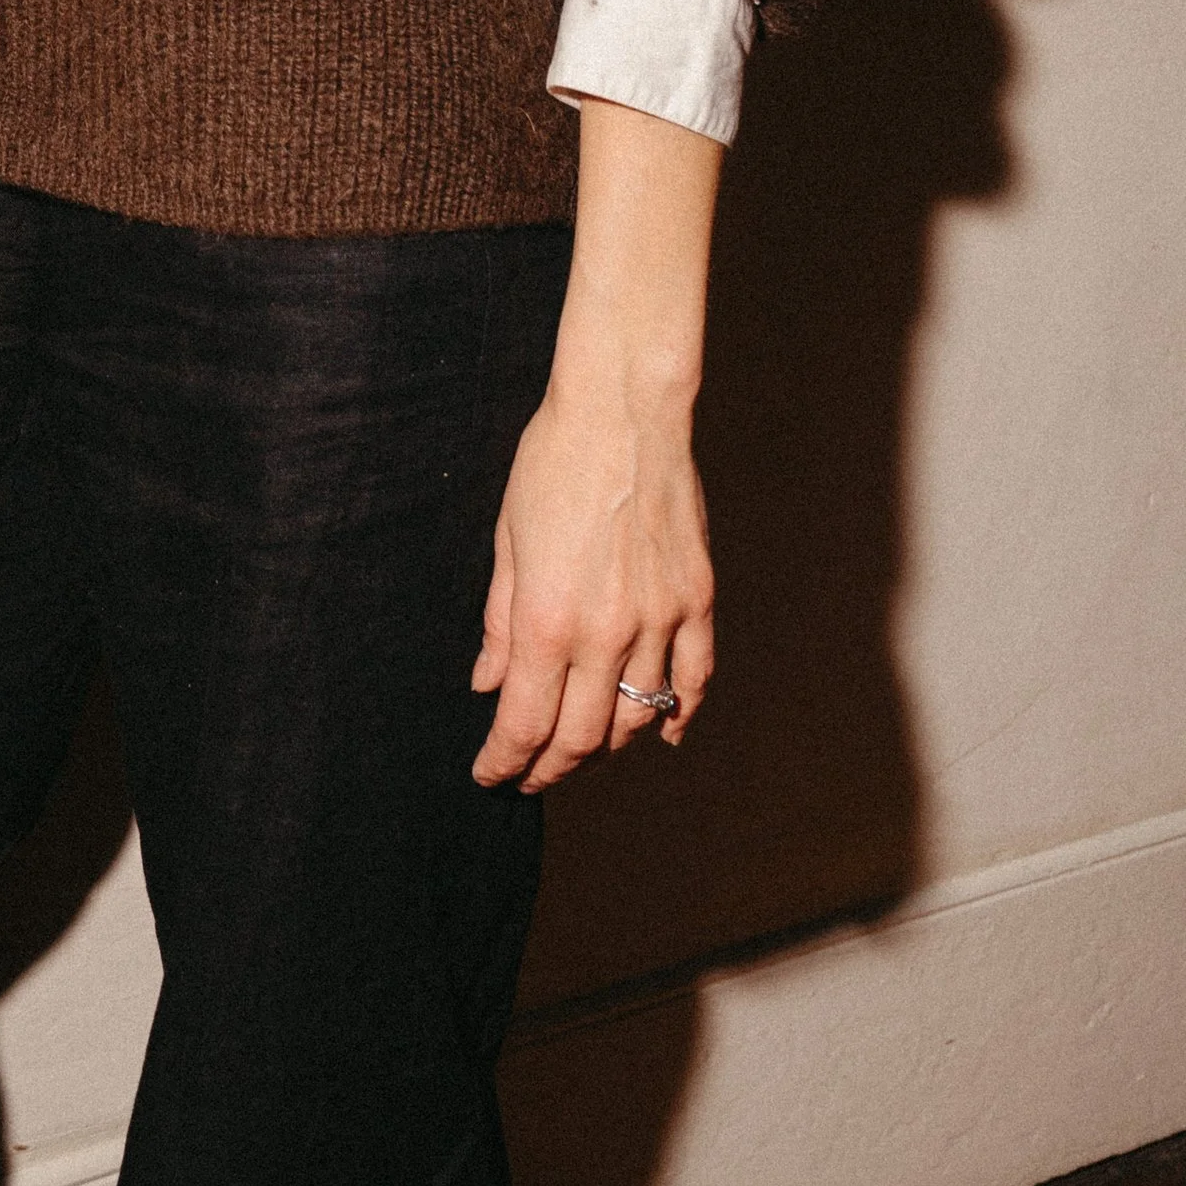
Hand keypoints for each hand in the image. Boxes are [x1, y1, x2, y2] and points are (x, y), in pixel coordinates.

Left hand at [470, 383, 714, 790]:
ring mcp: (660, 619)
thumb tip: (488, 684)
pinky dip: (681, 714)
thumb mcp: (507, 540)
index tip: (491, 774)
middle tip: (529, 775)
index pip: (525, 723)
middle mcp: (606, 632)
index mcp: (548, 619)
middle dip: (549, 767)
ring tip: (581, 750)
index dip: (505, 760)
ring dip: (607, 745)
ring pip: (638, 715)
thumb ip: (500, 622)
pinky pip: (695, 677)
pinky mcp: (697, 598)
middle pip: (582, 736)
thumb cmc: (552, 464)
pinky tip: (665, 734)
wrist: (623, 410)